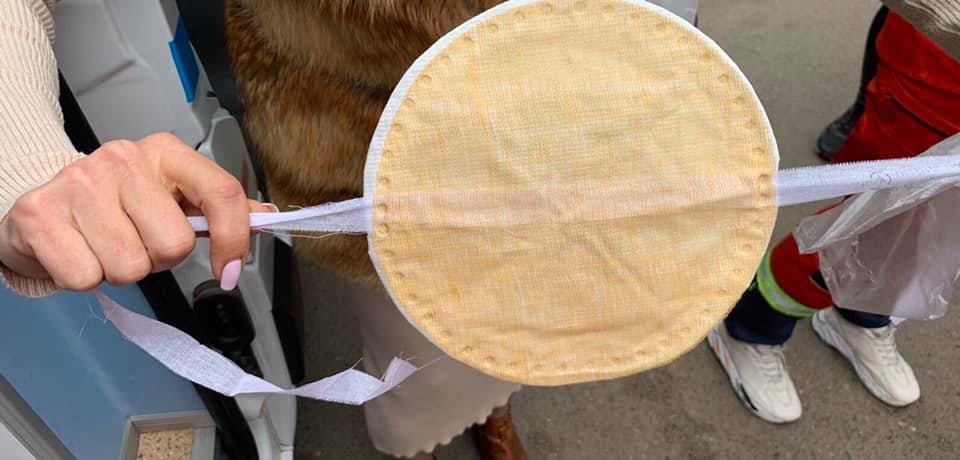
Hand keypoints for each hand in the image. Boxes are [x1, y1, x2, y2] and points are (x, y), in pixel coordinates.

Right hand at [0, 133, 275, 291]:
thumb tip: (266, 217)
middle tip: (140, 243)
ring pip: (131, 267)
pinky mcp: (40, 213)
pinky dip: (85, 278)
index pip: (222, 192)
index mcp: (165, 152)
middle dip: (160, 259)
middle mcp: (123, 159)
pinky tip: (79, 252)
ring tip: (106, 246)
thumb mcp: (172, 195)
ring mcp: (79, 183)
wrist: (44, 201)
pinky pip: (86, 277)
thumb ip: (218, 208)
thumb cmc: (116, 203)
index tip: (230, 271)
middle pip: (175, 244)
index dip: (235, 239)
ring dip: (122, 271)